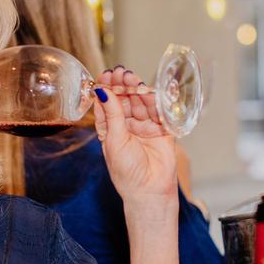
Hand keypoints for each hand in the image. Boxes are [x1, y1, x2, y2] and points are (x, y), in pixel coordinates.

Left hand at [93, 66, 178, 205]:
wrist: (149, 191)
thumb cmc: (127, 172)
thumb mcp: (114, 140)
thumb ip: (112, 114)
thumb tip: (102, 91)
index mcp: (110, 131)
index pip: (107, 105)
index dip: (106, 89)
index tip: (105, 75)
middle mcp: (127, 127)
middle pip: (124, 100)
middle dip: (122, 86)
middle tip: (120, 73)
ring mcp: (145, 128)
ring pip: (141, 103)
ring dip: (137, 90)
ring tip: (132, 78)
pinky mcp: (162, 130)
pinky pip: (158, 112)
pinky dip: (154, 100)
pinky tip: (149, 90)